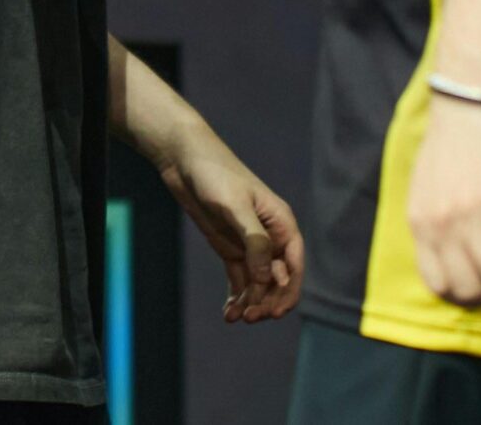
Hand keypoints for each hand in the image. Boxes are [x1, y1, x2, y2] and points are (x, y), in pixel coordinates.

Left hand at [157, 122, 306, 324]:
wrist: (186, 161)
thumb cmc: (216, 175)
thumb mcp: (235, 207)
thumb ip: (254, 241)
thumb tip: (268, 277)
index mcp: (281, 223)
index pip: (294, 265)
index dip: (288, 291)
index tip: (272, 312)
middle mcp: (270, 237)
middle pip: (278, 280)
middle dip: (267, 301)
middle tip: (248, 317)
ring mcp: (250, 245)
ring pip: (259, 284)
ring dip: (251, 302)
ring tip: (235, 317)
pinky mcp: (231, 248)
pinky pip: (240, 279)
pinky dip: (236, 297)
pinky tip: (228, 313)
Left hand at [406, 97, 480, 308]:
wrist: (469, 96)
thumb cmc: (453, 137)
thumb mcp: (427, 186)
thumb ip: (436, 221)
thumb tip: (457, 254)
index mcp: (420, 223)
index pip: (439, 285)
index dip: (469, 298)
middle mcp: (442, 224)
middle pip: (472, 288)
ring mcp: (470, 213)